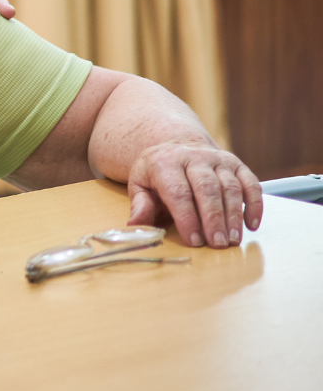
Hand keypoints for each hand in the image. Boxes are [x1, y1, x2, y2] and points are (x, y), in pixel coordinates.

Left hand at [126, 142, 262, 248]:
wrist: (176, 146)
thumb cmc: (158, 174)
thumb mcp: (140, 185)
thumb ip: (140, 205)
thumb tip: (136, 225)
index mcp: (165, 162)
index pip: (178, 192)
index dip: (187, 218)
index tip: (194, 241)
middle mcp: (194, 157)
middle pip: (207, 189)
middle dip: (213, 219)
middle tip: (218, 244)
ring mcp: (217, 159)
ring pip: (230, 187)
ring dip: (234, 215)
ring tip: (233, 240)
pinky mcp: (236, 164)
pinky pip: (250, 183)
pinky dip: (254, 204)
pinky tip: (252, 224)